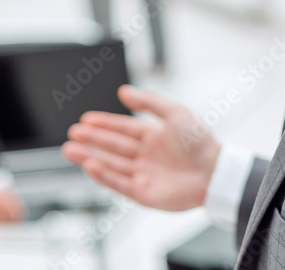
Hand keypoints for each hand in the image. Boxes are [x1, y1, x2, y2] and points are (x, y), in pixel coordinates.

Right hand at [61, 85, 220, 210]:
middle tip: (73, 133)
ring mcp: (144, 174)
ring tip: (71, 150)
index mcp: (153, 136)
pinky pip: (118, 184)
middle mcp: (146, 155)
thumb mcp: (174, 112)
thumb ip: (148, 102)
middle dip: (92, 139)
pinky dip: (103, 175)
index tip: (85, 119)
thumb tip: (123, 91)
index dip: (103, 123)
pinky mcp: (144, 193)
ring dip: (90, 157)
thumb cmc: (199, 142)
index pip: (122, 128)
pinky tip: (90, 165)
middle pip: (112, 147)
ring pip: (110, 165)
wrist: (214, 172)